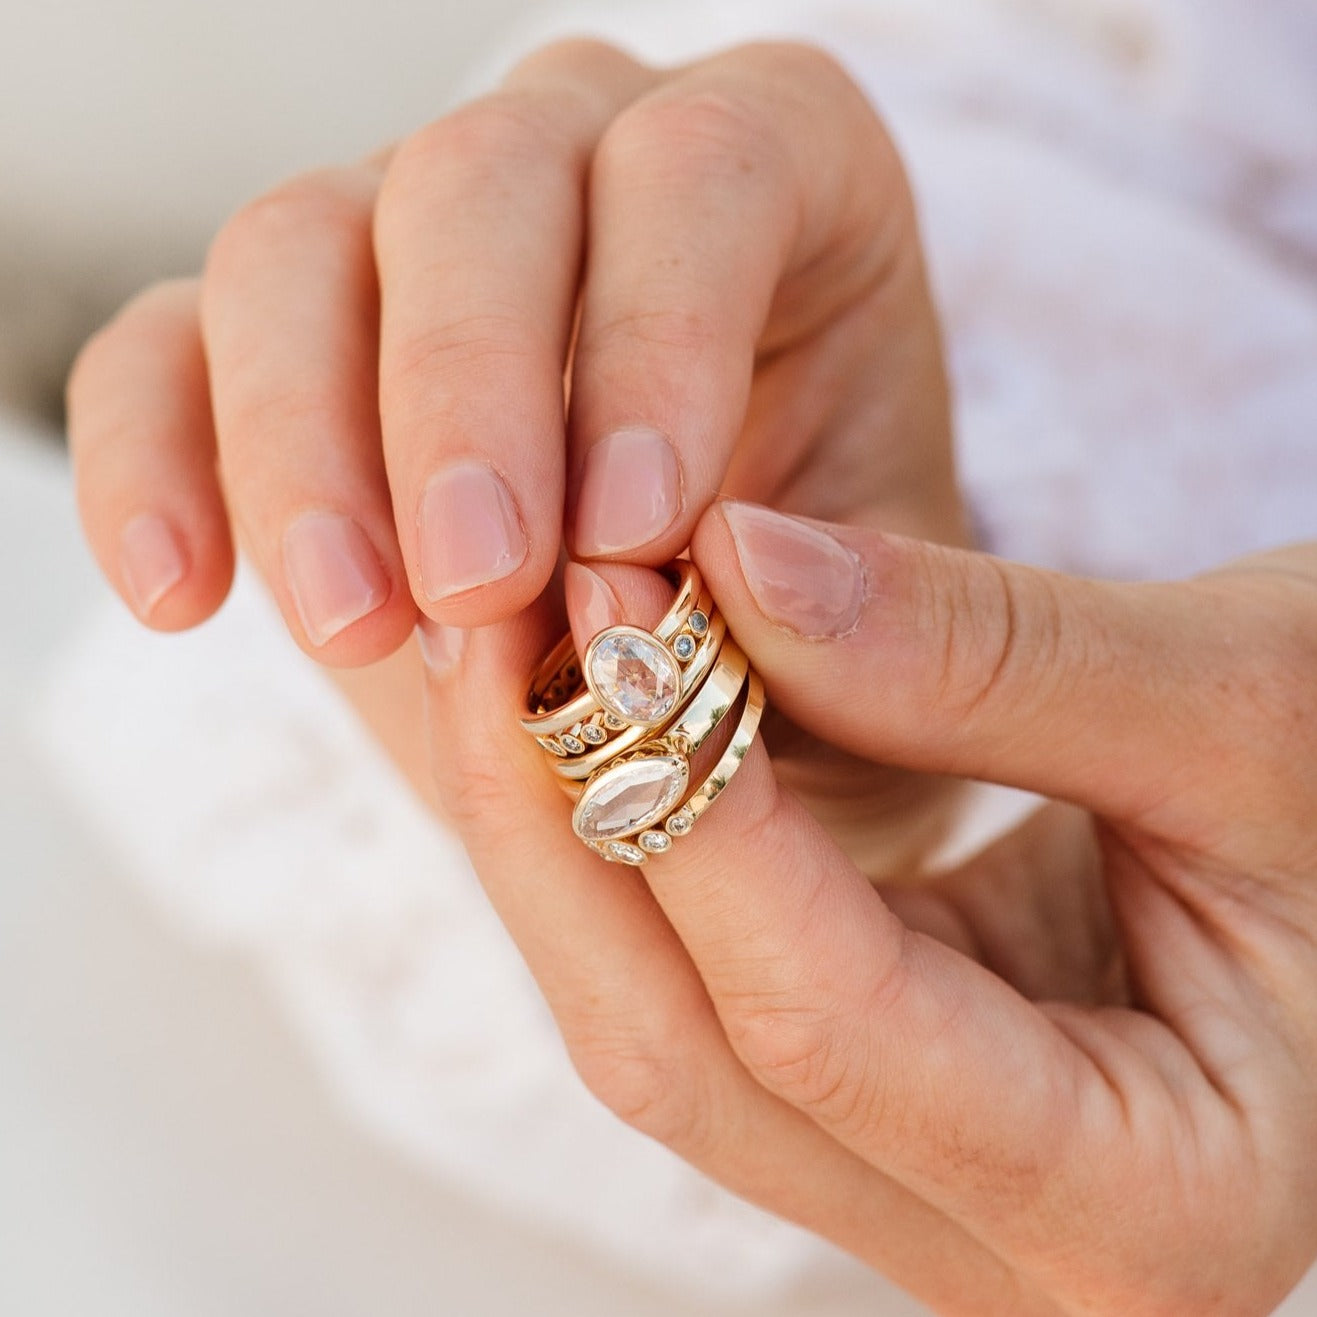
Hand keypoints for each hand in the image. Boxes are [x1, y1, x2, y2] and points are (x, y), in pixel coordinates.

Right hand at [66, 36, 965, 865]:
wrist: (732, 680)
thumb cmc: (836, 640)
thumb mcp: (890, 631)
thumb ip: (848, 608)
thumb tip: (687, 580)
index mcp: (780, 185)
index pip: (706, 173)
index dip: (656, 334)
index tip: (633, 529)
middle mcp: (583, 162)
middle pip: (478, 181)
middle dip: (463, 393)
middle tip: (474, 589)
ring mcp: (415, 239)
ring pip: (300, 245)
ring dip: (305, 445)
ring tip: (357, 630)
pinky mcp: (294, 342)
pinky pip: (172, 345)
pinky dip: (155, 455)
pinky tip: (180, 596)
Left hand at [415, 505, 1316, 1315]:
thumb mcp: (1242, 706)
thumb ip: (988, 652)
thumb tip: (734, 563)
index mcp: (1143, 1205)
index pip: (829, 1024)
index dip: (697, 808)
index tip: (616, 603)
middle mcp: (997, 1242)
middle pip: (689, 1053)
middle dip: (573, 822)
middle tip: (514, 616)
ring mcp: (906, 1174)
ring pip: (659, 1022)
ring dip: (573, 825)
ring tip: (524, 639)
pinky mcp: (858, 1085)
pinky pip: (689, 974)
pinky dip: (632, 834)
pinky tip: (595, 704)